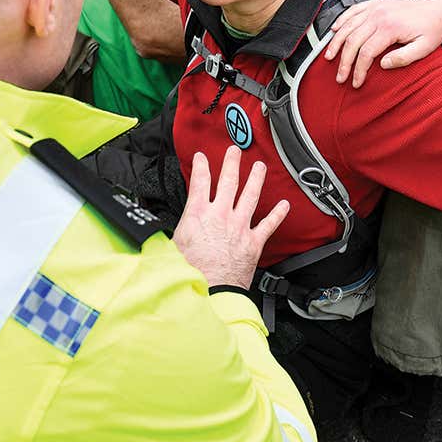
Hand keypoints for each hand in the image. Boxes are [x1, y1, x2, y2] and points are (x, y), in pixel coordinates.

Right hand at [171, 146, 289, 288]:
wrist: (211, 290)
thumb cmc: (190, 271)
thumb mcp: (173, 246)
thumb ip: (172, 232)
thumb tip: (157, 232)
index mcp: (198, 214)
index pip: (200, 182)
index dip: (201, 166)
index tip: (202, 157)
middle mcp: (221, 215)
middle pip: (228, 182)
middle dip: (232, 163)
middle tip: (235, 152)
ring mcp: (239, 226)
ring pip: (250, 196)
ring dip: (256, 179)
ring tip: (260, 167)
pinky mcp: (253, 242)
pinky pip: (268, 224)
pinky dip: (278, 214)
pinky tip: (284, 205)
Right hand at [323, 0, 441, 86]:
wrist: (438, 9)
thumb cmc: (432, 31)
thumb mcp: (424, 49)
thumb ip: (404, 58)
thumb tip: (383, 65)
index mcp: (390, 27)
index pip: (366, 52)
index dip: (359, 69)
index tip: (356, 83)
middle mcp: (379, 15)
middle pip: (352, 40)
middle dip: (344, 61)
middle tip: (340, 78)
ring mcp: (375, 7)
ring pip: (348, 25)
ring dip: (336, 43)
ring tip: (329, 58)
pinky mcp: (375, 2)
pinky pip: (352, 10)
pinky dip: (341, 21)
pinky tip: (333, 31)